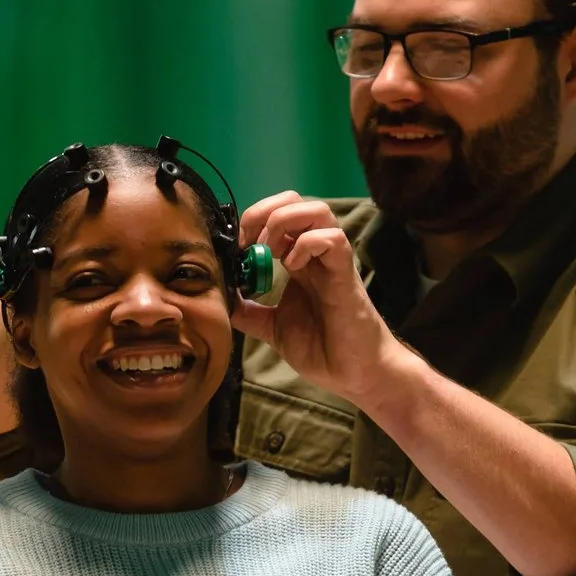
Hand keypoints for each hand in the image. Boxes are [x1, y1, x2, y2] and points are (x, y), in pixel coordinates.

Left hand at [232, 192, 405, 403]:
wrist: (354, 374)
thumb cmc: (322, 350)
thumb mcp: (273, 328)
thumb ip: (249, 312)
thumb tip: (222, 301)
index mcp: (299, 261)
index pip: (277, 214)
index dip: (252, 221)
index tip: (237, 249)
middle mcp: (316, 254)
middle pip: (295, 201)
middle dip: (264, 212)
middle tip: (249, 244)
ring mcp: (332, 261)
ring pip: (316, 210)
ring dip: (284, 222)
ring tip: (271, 252)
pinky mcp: (345, 274)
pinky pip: (332, 238)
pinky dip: (306, 244)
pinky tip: (293, 268)